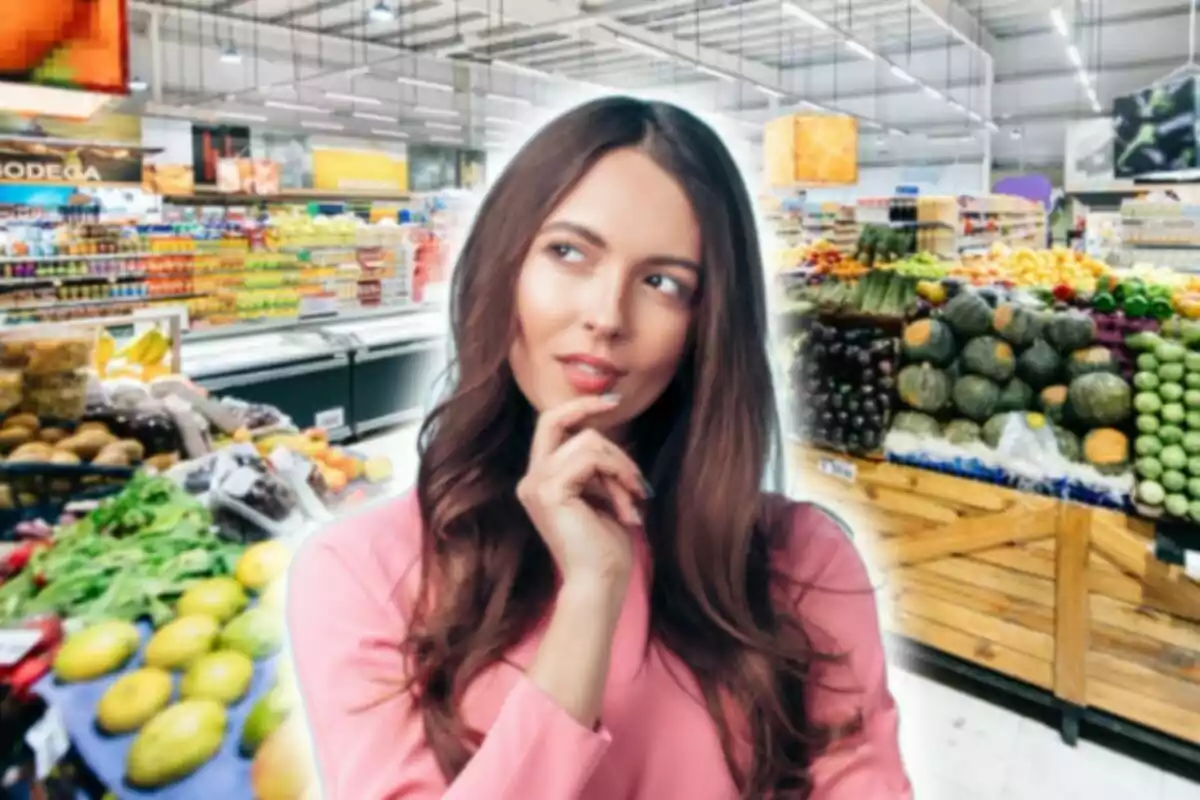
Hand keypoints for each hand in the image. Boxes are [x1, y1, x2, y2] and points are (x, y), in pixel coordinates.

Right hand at [516, 395, 647, 593]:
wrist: (600, 585)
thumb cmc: (605, 549)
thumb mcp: (602, 496)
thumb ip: (596, 468)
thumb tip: (609, 438)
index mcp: (540, 482)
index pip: (549, 427)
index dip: (577, 408)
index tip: (610, 401)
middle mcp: (531, 480)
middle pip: (553, 420)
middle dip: (589, 409)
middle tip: (618, 405)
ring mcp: (536, 484)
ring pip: (588, 442)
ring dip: (621, 465)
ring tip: (633, 497)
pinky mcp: (550, 491)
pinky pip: (592, 458)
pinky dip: (618, 474)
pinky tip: (628, 503)